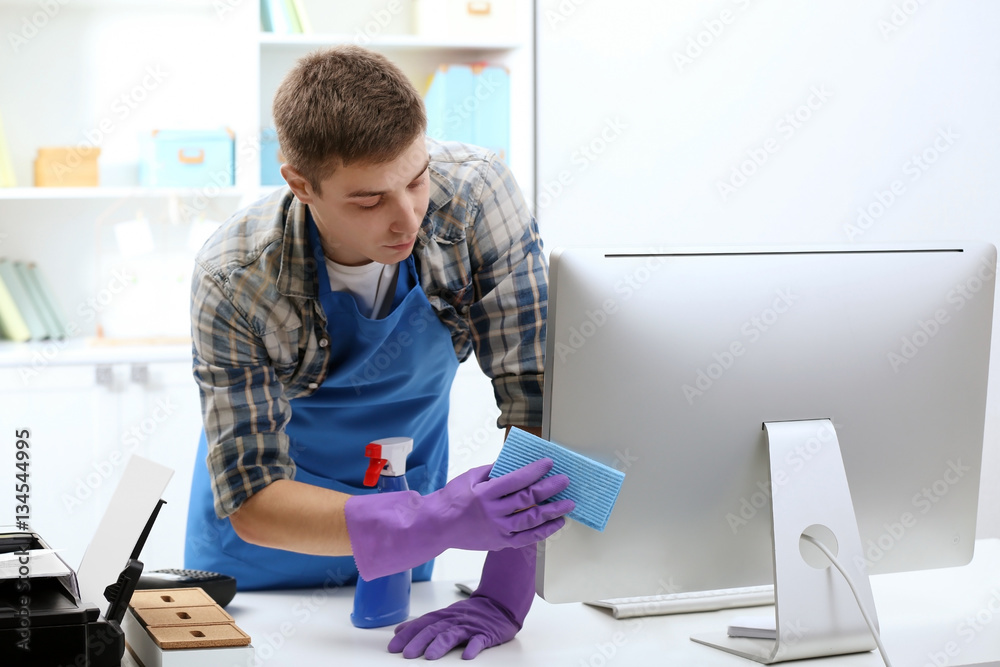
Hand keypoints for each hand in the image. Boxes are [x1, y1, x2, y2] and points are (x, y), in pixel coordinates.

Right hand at [345, 459, 572, 580]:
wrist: (437, 526)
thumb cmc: (452, 498)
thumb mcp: (470, 477)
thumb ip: (492, 470)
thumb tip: (513, 461)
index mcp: (486, 494)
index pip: (516, 481)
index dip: (534, 471)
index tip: (549, 463)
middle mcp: (494, 513)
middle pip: (528, 500)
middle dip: (549, 489)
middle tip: (565, 481)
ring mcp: (498, 530)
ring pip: (531, 520)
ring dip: (552, 512)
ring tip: (568, 504)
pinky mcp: (500, 542)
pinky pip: (526, 538)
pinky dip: (543, 531)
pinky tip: (556, 523)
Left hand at [389, 543, 540, 659]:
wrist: (500, 604)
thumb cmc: (470, 613)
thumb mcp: (445, 615)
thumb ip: (424, 624)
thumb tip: (399, 631)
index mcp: (444, 616)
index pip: (422, 624)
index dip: (408, 634)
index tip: (393, 647)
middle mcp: (455, 619)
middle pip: (435, 630)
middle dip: (419, 642)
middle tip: (407, 654)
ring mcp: (470, 626)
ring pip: (453, 634)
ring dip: (441, 645)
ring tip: (430, 657)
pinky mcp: (486, 633)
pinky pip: (479, 640)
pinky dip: (473, 648)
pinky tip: (467, 656)